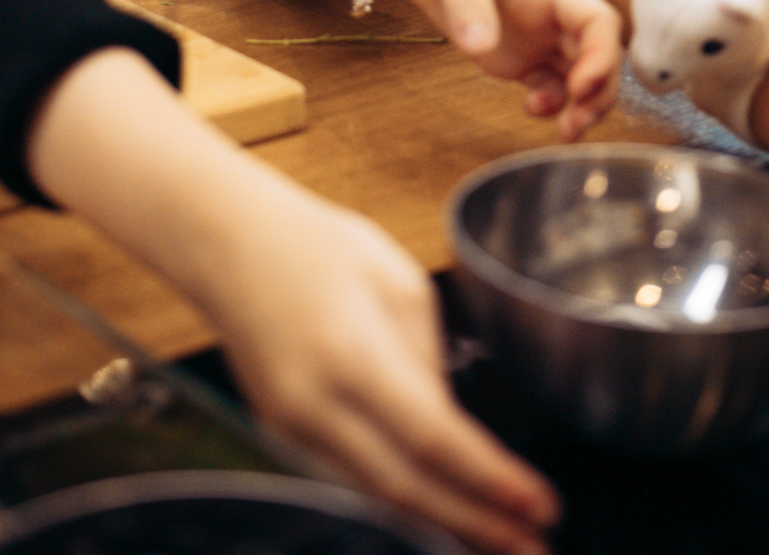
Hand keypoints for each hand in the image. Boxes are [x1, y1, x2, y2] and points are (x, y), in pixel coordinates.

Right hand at [199, 181, 559, 554]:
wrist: (228, 244)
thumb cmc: (316, 246)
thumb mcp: (399, 284)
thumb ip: (431, 359)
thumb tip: (452, 421)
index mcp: (353, 355)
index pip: (433, 438)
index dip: (490, 482)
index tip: (540, 507)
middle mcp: (316, 404)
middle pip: (405, 489)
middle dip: (475, 527)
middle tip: (534, 549)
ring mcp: (292, 426)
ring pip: (376, 495)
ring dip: (441, 524)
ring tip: (500, 542)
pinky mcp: (282, 432)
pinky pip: (350, 478)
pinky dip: (400, 502)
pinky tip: (439, 512)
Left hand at [357, 0, 621, 137]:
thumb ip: (467, 2)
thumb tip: (481, 48)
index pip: (599, 21)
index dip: (603, 56)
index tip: (579, 86)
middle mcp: (549, 13)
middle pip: (599, 54)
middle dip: (600, 91)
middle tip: (576, 124)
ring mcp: (535, 34)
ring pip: (580, 73)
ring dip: (582, 104)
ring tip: (563, 129)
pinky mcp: (515, 52)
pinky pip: (549, 81)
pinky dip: (552, 101)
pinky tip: (531, 109)